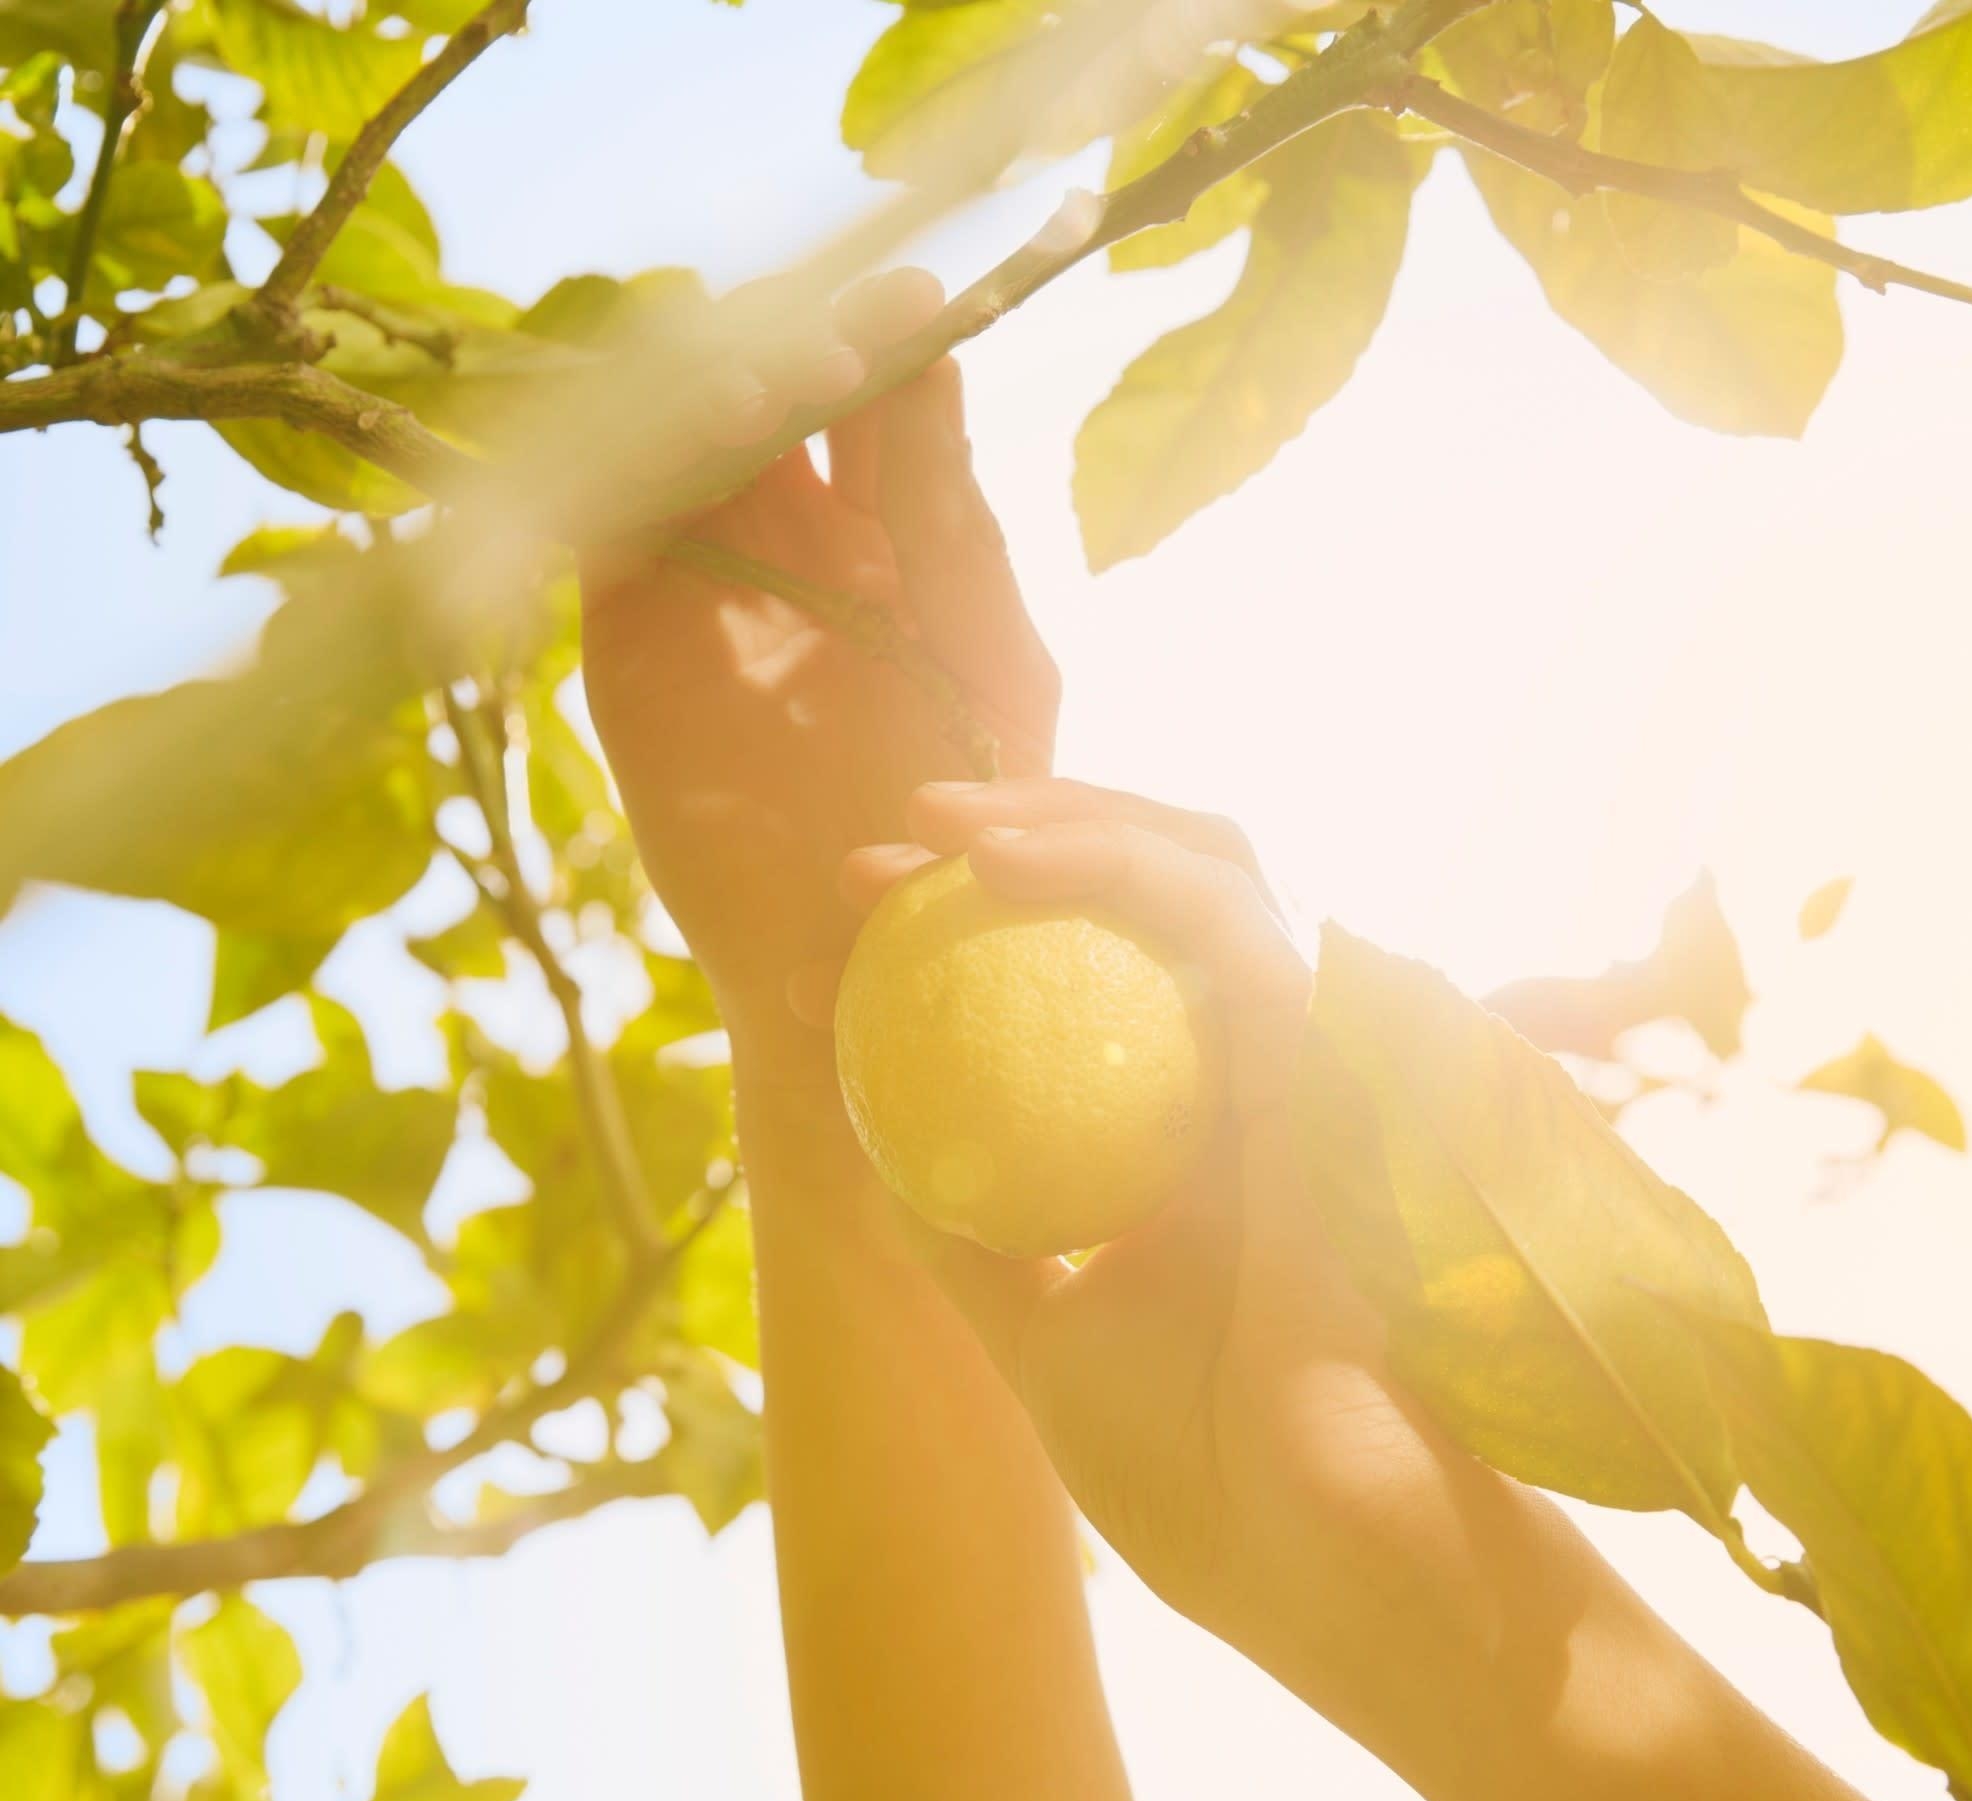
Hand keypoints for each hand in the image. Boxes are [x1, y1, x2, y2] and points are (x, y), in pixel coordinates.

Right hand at [580, 270, 1059, 1069]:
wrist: (864, 955)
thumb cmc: (966, 818)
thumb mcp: (992, 664)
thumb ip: (961, 529)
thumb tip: (939, 363)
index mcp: (892, 532)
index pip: (873, 394)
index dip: (883, 335)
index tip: (909, 302)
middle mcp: (790, 536)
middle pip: (765, 390)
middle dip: (789, 353)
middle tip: (826, 360)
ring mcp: (707, 577)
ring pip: (680, 439)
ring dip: (706, 398)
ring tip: (759, 404)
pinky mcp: (630, 634)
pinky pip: (606, 523)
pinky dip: (624, 473)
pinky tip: (680, 452)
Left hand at [839, 779, 1447, 1633]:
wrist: (1331, 1574)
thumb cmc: (1211, 1485)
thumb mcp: (1043, 1342)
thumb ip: (972, 1243)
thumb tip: (872, 1150)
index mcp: (1193, 1143)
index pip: (1086, 992)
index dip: (966, 945)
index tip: (839, 951)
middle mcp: (1251, 1086)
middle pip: (1143, 908)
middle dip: (1013, 853)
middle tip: (876, 865)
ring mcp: (1300, 1068)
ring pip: (1203, 874)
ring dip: (1066, 825)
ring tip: (933, 828)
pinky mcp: (1335, 1069)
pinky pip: (1229, 928)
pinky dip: (1117, 872)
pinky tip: (1002, 865)